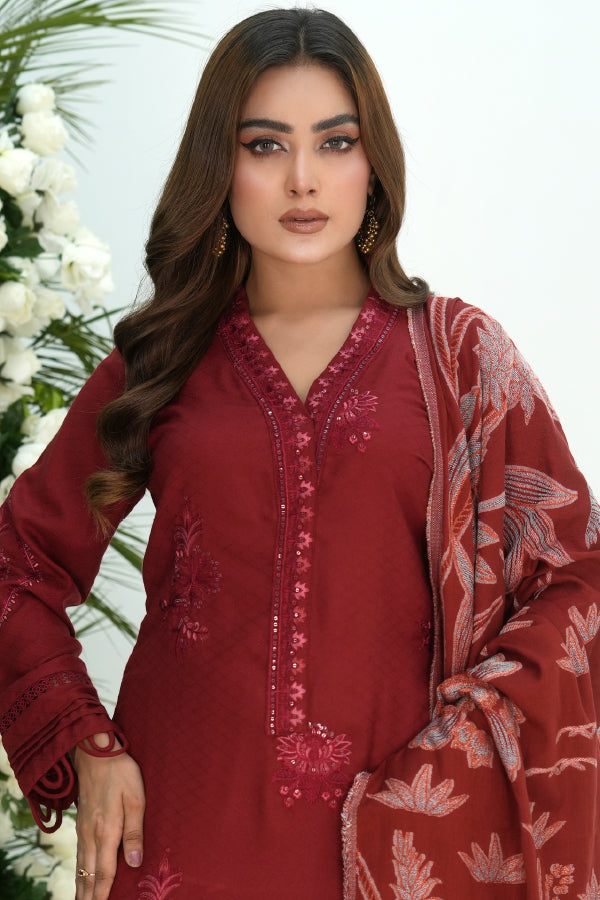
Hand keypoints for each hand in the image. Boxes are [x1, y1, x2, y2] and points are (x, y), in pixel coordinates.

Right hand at [72, 732, 144, 899]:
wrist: (95, 751)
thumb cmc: (120, 772)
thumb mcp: (136, 798)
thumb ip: (135, 832)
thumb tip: (134, 863)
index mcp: (106, 832)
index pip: (104, 873)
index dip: (103, 894)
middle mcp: (91, 835)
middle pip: (88, 875)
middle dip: (89, 896)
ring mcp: (83, 829)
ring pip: (81, 867)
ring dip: (81, 887)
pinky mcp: (81, 822)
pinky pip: (78, 854)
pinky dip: (78, 871)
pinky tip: (80, 875)